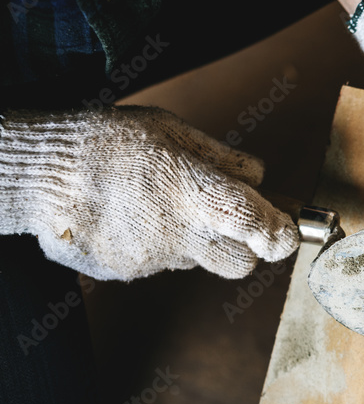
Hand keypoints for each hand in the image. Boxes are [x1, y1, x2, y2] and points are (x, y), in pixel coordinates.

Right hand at [0, 106, 297, 280]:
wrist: (37, 171)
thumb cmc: (111, 141)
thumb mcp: (171, 130)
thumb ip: (223, 160)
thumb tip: (261, 181)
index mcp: (191, 190)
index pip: (256, 226)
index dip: (280, 235)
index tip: (285, 230)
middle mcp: (175, 232)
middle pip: (240, 264)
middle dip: (243, 246)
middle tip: (226, 219)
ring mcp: (149, 258)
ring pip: (198, 262)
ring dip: (195, 242)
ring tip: (160, 207)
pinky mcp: (124, 273)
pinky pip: (159, 264)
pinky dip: (156, 246)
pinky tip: (132, 219)